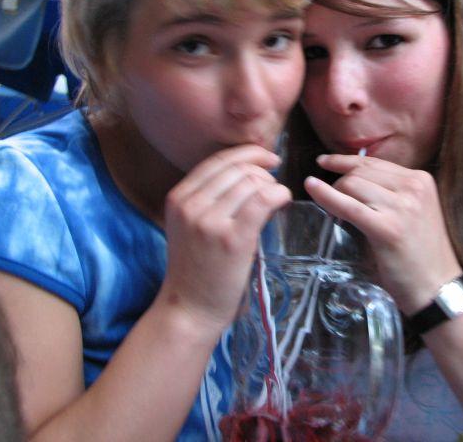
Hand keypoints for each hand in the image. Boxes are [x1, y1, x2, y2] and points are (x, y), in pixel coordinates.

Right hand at [159, 145, 291, 331]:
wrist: (189, 309)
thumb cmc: (196, 269)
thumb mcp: (190, 226)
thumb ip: (210, 199)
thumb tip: (253, 173)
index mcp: (178, 198)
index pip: (218, 161)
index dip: (248, 154)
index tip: (268, 159)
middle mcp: (191, 205)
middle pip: (238, 168)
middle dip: (263, 172)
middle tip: (274, 187)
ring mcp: (210, 221)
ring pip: (253, 182)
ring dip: (272, 186)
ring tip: (276, 201)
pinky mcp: (232, 238)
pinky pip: (264, 199)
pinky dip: (280, 195)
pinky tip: (283, 202)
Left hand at [305, 153, 461, 312]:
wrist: (437, 287)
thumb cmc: (421, 254)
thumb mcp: (413, 211)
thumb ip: (391, 193)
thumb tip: (351, 180)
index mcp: (421, 180)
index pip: (375, 162)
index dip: (346, 160)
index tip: (325, 161)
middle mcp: (414, 187)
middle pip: (361, 170)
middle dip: (339, 179)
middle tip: (325, 191)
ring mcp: (402, 207)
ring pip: (352, 184)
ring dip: (334, 192)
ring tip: (330, 206)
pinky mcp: (387, 227)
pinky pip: (347, 205)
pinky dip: (325, 196)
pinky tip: (311, 188)